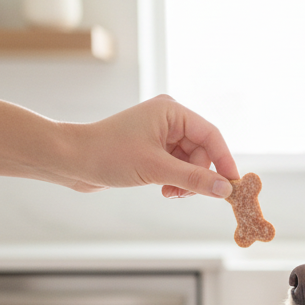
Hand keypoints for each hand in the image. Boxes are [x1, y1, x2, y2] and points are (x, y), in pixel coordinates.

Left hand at [58, 95, 239, 198]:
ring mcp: (160, 134)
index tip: (233, 186)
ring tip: (169, 193)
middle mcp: (168, 119)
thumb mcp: (156, 169)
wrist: (71, 160)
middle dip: (198, 175)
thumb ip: (194, 180)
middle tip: (186, 193)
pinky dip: (175, 181)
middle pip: (203, 150)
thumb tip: (225, 190)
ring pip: (190, 162)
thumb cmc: (108, 155)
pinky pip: (177, 166)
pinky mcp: (152, 149)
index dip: (224, 161)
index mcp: (172, 111)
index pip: (211, 135)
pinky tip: (163, 190)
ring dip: (185, 181)